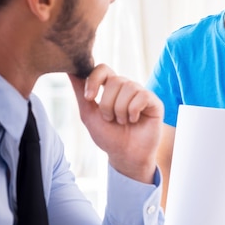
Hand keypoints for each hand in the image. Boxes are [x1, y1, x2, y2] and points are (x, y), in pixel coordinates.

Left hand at [69, 64, 163, 182]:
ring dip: (120, 110)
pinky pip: (142, 96)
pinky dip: (133, 111)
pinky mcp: (154, 102)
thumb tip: (69, 70)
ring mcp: (141, 94)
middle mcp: (127, 87)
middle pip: (114, 81)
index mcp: (111, 88)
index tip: (89, 98)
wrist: (126, 156)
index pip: (103, 69)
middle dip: (107, 104)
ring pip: (128, 88)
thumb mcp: (89, 114)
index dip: (94, 80)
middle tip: (110, 119)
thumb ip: (80, 92)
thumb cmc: (109, 137)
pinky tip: (135, 120)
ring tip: (123, 122)